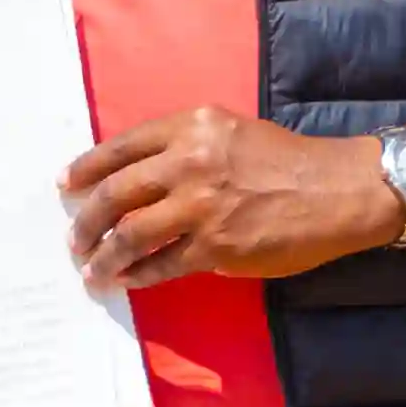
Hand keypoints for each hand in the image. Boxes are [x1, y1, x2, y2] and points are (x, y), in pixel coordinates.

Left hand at [60, 110, 400, 291]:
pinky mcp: (215, 246)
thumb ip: (185, 146)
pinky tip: (127, 279)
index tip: (67, 185)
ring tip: (92, 269)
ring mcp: (200, 206)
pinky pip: (162, 264)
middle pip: (115, 193)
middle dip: (86, 220)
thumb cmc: (287, 161)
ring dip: (103, 255)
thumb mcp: (230, 132)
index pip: (121, 148)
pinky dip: (138, 275)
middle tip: (74, 238)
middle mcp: (188, 161)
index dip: (87, 169)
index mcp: (190, 127)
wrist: (338, 190)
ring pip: (130, 233)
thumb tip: (140, 178)